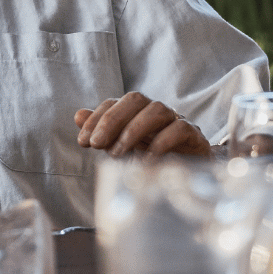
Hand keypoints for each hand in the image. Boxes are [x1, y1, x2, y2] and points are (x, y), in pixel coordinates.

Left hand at [75, 92, 210, 157]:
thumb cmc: (153, 157)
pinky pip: (179, 129)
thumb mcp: (123, 146)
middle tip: (97, 145)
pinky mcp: (194, 135)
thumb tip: (78, 115)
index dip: (96, 119)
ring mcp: (177, 121)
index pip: (114, 103)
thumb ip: (102, 130)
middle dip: (112, 120)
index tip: (83, 141)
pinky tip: (146, 161)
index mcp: (138, 111)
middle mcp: (157, 111)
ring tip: (118, 154)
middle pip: (135, 100)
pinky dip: (161, 143)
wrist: (191, 173)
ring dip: (133, 131)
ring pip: (157, 111)